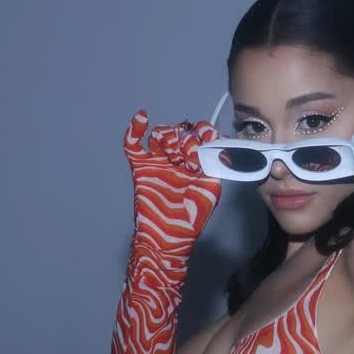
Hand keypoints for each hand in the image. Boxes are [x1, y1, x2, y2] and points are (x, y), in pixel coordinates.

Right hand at [123, 111, 221, 247]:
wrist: (168, 236)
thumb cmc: (192, 218)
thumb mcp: (212, 189)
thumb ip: (215, 165)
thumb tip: (220, 143)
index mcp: (197, 162)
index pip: (200, 135)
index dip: (203, 132)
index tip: (205, 141)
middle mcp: (178, 159)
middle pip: (180, 132)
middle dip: (186, 140)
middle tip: (190, 160)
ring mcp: (158, 162)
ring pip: (160, 134)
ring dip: (168, 138)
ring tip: (174, 157)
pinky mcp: (141, 167)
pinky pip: (133, 144)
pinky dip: (135, 129)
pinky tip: (142, 117)